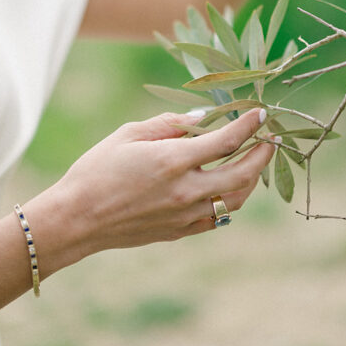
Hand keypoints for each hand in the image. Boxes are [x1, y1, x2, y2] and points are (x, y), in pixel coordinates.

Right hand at [54, 107, 272, 254]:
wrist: (76, 219)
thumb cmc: (96, 170)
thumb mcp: (129, 134)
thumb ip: (169, 123)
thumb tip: (202, 118)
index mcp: (173, 161)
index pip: (226, 140)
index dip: (249, 125)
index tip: (260, 113)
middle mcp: (185, 190)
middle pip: (242, 174)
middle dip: (262, 155)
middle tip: (269, 139)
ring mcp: (184, 215)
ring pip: (234, 200)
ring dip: (250, 180)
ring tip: (252, 162)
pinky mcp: (179, 231)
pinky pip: (216, 217)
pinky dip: (229, 201)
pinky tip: (227, 188)